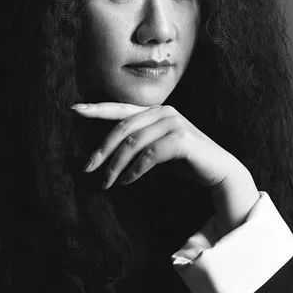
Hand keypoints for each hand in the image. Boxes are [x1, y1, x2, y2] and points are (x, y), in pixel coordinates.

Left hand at [71, 102, 260, 234]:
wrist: (219, 172)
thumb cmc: (185, 161)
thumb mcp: (156, 148)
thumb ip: (137, 142)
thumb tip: (104, 154)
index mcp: (155, 111)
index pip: (120, 109)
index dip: (96, 109)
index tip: (73, 110)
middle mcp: (163, 111)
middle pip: (122, 128)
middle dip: (102, 150)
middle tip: (87, 169)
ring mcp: (174, 123)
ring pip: (133, 143)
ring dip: (116, 166)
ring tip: (107, 183)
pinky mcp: (182, 140)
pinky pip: (149, 155)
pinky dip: (134, 170)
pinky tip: (127, 181)